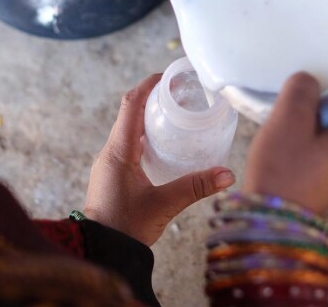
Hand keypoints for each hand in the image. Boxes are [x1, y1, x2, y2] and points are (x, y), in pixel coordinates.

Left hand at [83, 74, 236, 245]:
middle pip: (130, 113)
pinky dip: (146, 138)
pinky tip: (165, 146)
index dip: (148, 85)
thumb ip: (195, 187)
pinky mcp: (113, 175)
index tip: (168, 76)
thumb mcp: (164, 204)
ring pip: (129, 130)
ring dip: (149, 118)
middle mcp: (110, 152)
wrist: (100, 252)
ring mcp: (110, 164)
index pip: (130, 104)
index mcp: (118, 151)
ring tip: (176, 115)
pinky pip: (129, 146)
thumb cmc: (124, 228)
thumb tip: (227, 174)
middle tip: (180, 94)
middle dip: (153, 99)